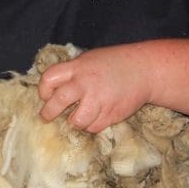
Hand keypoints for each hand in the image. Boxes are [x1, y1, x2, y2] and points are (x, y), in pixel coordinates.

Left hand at [36, 45, 151, 133]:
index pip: (49, 78)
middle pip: (58, 101)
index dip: (44, 90)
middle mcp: (85, 83)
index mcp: (77, 67)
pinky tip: (97, 116)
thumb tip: (54, 90)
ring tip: (78, 117)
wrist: (144, 70)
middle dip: (49, 112)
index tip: (46, 96)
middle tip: (47, 117)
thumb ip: (73, 72)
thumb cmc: (114, 64)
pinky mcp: (111, 114)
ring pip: (76, 121)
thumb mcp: (89, 60)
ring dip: (74, 122)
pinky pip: (94, 127)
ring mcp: (98, 100)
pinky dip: (92, 125)